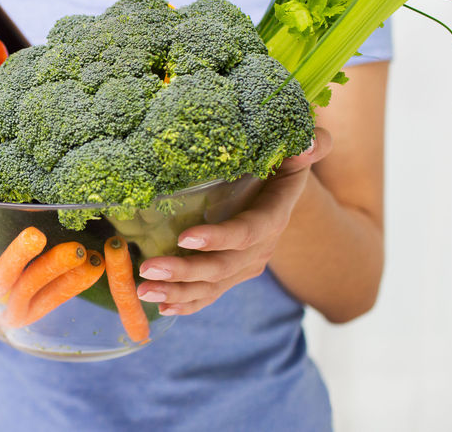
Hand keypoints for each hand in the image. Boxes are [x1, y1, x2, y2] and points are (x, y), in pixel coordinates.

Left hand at [135, 128, 333, 315]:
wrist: (279, 186)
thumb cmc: (279, 160)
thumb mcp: (293, 149)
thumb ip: (307, 143)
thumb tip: (307, 143)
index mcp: (274, 214)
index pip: (248, 231)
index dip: (219, 238)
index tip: (185, 237)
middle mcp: (261, 246)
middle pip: (223, 266)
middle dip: (185, 271)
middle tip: (149, 269)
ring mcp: (245, 264)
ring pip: (212, 285)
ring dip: (178, 291)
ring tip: (145, 290)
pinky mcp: (232, 273)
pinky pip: (210, 294)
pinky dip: (187, 303)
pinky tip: (164, 308)